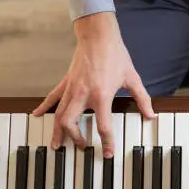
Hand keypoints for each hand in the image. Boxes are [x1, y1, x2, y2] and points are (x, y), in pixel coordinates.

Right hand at [33, 12, 155, 157]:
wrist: (98, 35)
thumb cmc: (115, 55)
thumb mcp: (132, 78)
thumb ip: (143, 99)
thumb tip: (151, 115)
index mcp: (101, 95)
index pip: (103, 126)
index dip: (107, 142)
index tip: (108, 153)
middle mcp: (83, 94)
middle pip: (72, 123)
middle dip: (75, 138)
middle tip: (82, 147)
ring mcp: (72, 88)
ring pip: (59, 114)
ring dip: (58, 131)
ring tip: (56, 144)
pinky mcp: (66, 81)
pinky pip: (53, 97)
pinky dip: (45, 107)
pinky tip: (37, 115)